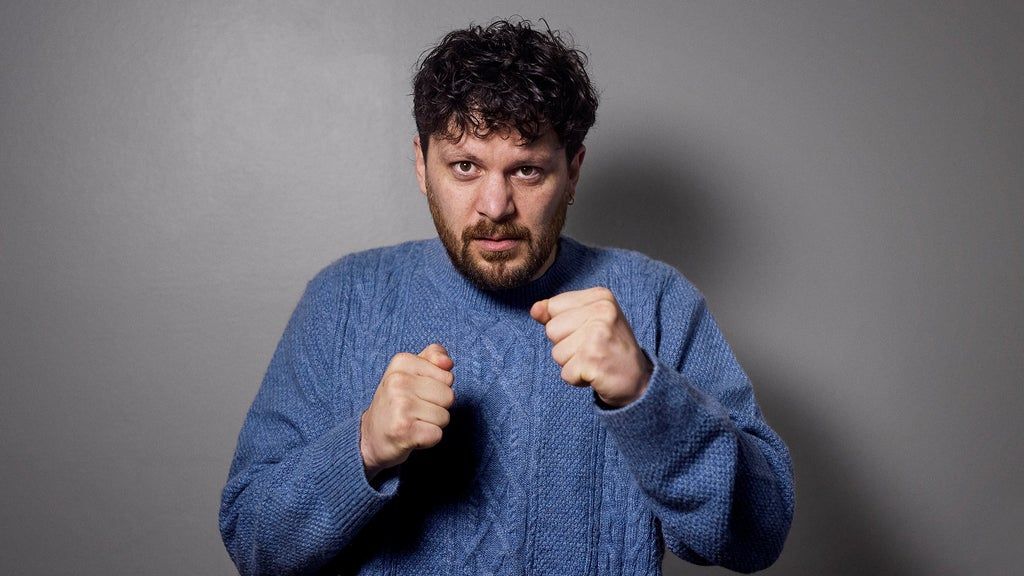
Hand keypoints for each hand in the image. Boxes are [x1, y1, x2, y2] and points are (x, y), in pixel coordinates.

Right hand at [360, 343, 454, 479]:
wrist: (371, 435)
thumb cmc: (397, 401)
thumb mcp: (410, 371)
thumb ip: (433, 357)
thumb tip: (447, 362)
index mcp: (401, 362)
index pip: (448, 377)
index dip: (439, 388)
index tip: (417, 393)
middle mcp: (398, 381)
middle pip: (449, 397)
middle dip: (438, 407)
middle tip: (416, 410)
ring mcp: (400, 406)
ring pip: (444, 417)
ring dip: (433, 424)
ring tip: (413, 421)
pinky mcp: (403, 430)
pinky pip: (437, 434)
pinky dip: (429, 439)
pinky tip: (412, 435)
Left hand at [530, 287, 651, 407]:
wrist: (638, 379)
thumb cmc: (610, 347)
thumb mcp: (588, 321)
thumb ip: (559, 313)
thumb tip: (535, 310)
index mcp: (600, 296)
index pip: (554, 307)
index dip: (565, 326)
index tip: (588, 332)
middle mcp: (601, 311)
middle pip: (551, 330)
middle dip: (566, 345)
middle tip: (591, 349)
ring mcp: (597, 335)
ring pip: (556, 353)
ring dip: (571, 363)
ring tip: (594, 361)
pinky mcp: (592, 360)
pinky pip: (565, 373)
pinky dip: (577, 379)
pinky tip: (596, 373)